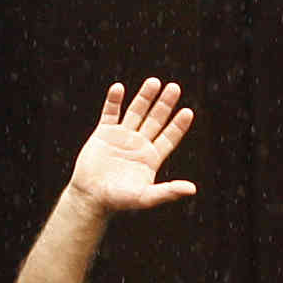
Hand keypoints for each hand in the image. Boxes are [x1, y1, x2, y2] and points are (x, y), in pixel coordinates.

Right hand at [66, 79, 200, 216]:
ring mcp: (121, 136)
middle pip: (155, 119)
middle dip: (165, 104)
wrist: (90, 197)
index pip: (169, 137)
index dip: (178, 125)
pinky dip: (114, 100)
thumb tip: (192, 189)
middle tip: (175, 88)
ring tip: (154, 81)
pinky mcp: (103, 133)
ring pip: (136, 112)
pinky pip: (110, 113)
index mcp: (151, 157)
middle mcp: (139, 144)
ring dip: (144, 97)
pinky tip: (119, 88)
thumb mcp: (146, 197)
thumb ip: (168, 192)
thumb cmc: (118, 200)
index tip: (188, 111)